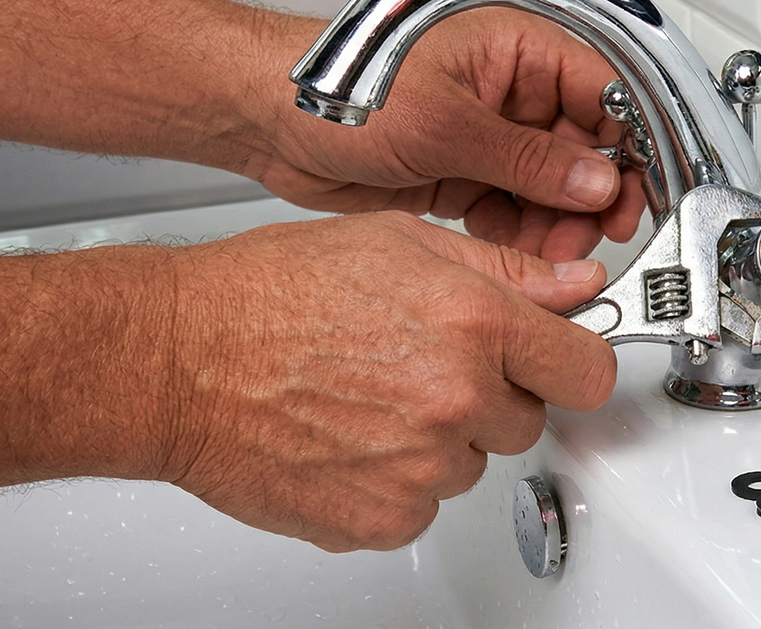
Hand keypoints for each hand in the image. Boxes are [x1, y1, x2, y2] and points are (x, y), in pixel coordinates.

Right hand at [159, 212, 615, 551]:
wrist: (174, 360)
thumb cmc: (266, 293)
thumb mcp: (395, 241)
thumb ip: (502, 271)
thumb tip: (576, 289)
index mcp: (472, 324)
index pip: (586, 371)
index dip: (569, 362)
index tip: (552, 362)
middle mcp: (456, 399)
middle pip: (526, 420)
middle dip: (488, 396)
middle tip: (416, 365)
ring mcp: (421, 469)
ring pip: (468, 465)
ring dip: (435, 440)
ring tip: (365, 396)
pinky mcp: (381, 519)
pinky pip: (420, 509)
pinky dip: (391, 484)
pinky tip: (345, 438)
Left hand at [250, 8, 648, 262]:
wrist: (273, 123)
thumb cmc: (340, 90)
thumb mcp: (445, 125)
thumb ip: (526, 159)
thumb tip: (593, 181)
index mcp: (515, 51)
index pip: (601, 94)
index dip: (629, 146)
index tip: (640, 192)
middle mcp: (507, 92)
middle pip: (583, 149)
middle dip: (589, 199)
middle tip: (593, 237)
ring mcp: (486, 136)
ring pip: (550, 189)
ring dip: (557, 226)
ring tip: (555, 258)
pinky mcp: (463, 175)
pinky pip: (513, 211)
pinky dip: (520, 238)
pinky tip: (519, 258)